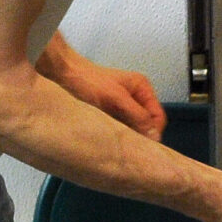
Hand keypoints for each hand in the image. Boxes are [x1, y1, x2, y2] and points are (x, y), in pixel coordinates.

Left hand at [48, 55, 164, 139]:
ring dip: (128, 136)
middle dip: (140, 135)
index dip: (153, 132)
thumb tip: (155, 136)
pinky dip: (118, 134)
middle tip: (130, 147)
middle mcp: (136, 98)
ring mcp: (123, 106)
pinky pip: (121, 128)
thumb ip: (137, 116)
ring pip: (134, 128)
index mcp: (142, 88)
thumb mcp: (116, 98)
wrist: (64, 75)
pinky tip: (111, 139)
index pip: (157, 117)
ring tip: (119, 143)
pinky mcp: (111, 114)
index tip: (144, 146)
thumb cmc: (89, 81)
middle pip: (147, 124)